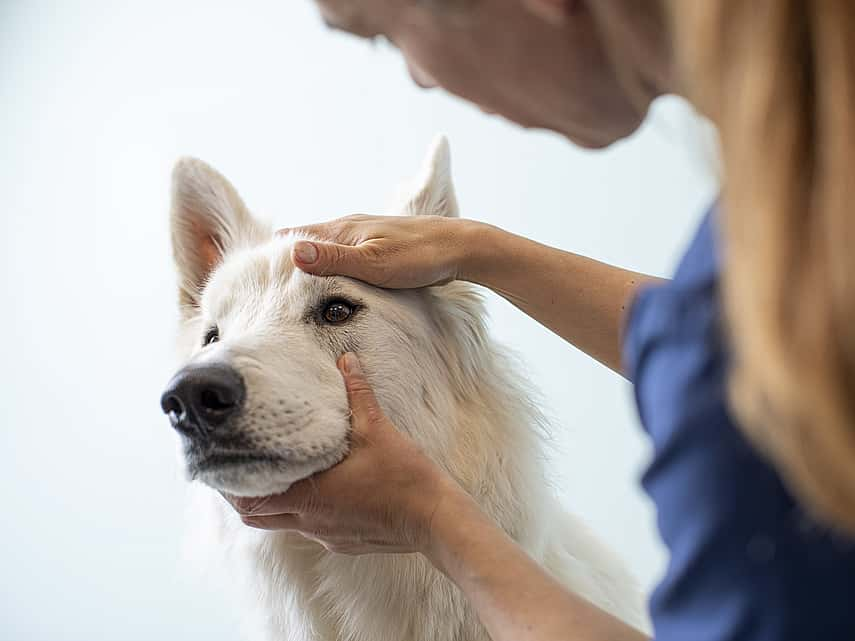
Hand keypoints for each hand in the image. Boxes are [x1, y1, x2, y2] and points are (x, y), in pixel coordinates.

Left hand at [223, 352, 456, 554]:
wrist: (435, 520)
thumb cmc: (404, 478)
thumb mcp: (377, 429)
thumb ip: (357, 393)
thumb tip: (346, 359)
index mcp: (308, 496)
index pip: (248, 501)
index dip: (228, 487)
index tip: (222, 465)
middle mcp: (309, 522)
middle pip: (256, 517)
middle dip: (243, 494)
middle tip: (240, 467)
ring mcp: (326, 535)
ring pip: (282, 522)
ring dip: (273, 500)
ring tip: (274, 472)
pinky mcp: (343, 541)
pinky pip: (309, 527)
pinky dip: (301, 509)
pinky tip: (317, 488)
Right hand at [279, 214, 481, 287]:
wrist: (460, 249)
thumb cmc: (420, 256)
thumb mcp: (372, 263)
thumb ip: (333, 258)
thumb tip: (292, 251)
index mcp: (342, 229)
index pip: (293, 237)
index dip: (274, 257)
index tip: (259, 282)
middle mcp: (349, 228)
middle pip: (306, 243)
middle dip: (288, 264)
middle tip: (269, 292)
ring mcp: (364, 237)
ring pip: (326, 251)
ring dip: (311, 268)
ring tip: (294, 292)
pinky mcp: (378, 249)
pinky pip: (344, 258)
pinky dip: (332, 270)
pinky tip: (333, 286)